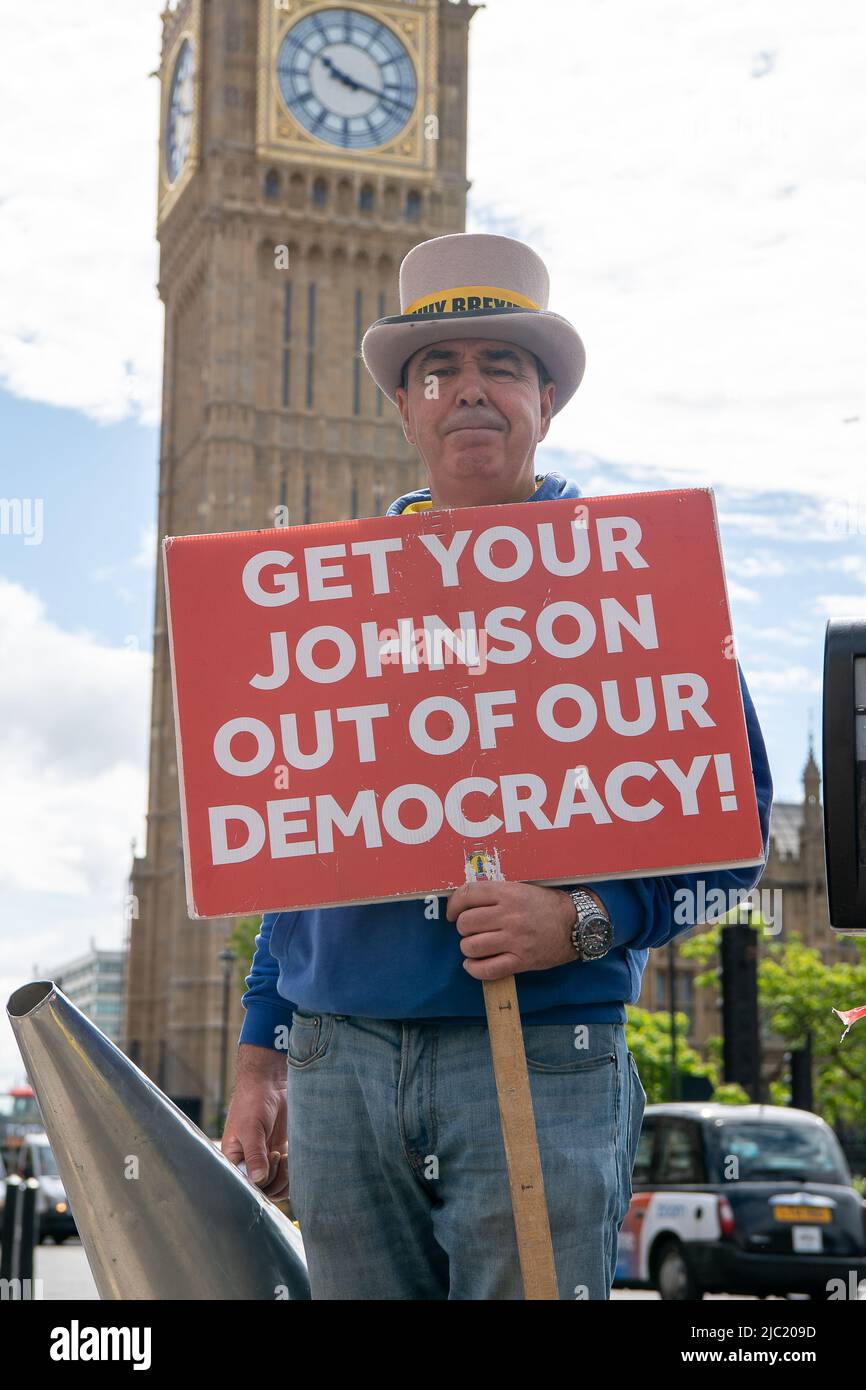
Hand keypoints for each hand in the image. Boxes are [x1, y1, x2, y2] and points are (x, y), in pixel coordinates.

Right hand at [222, 1044, 288, 1201]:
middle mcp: (249, 1163)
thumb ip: (255, 1155)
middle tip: (276, 1155)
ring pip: (277, 1186)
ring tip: (284, 1156)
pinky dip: (292, 1171)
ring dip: (284, 1177)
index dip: (258, 1184)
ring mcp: (266, 1159)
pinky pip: (287, 1174)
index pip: (245, 1185)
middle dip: (273, 1179)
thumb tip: (258, 1180)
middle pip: (263, 1190)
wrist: (270, 1083)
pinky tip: (290, 1156)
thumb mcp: (251, 1128)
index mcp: (234, 1160)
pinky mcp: (281, 1153)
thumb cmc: (253, 1102)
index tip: (267, 1164)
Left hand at [445, 880, 608, 980]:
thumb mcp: (522, 888)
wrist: (576, 924)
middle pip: (466, 923)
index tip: (452, 913)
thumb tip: (464, 901)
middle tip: (471, 930)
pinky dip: (474, 969)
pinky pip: (487, 970)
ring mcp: (515, 940)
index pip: (468, 895)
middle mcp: (510, 915)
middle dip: (463, 928)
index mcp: (509, 893)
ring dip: (468, 948)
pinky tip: (474, 964)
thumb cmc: (547, 904)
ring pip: (471, 947)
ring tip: (476, 945)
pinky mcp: (521, 961)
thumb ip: (496, 893)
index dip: (453, 905)